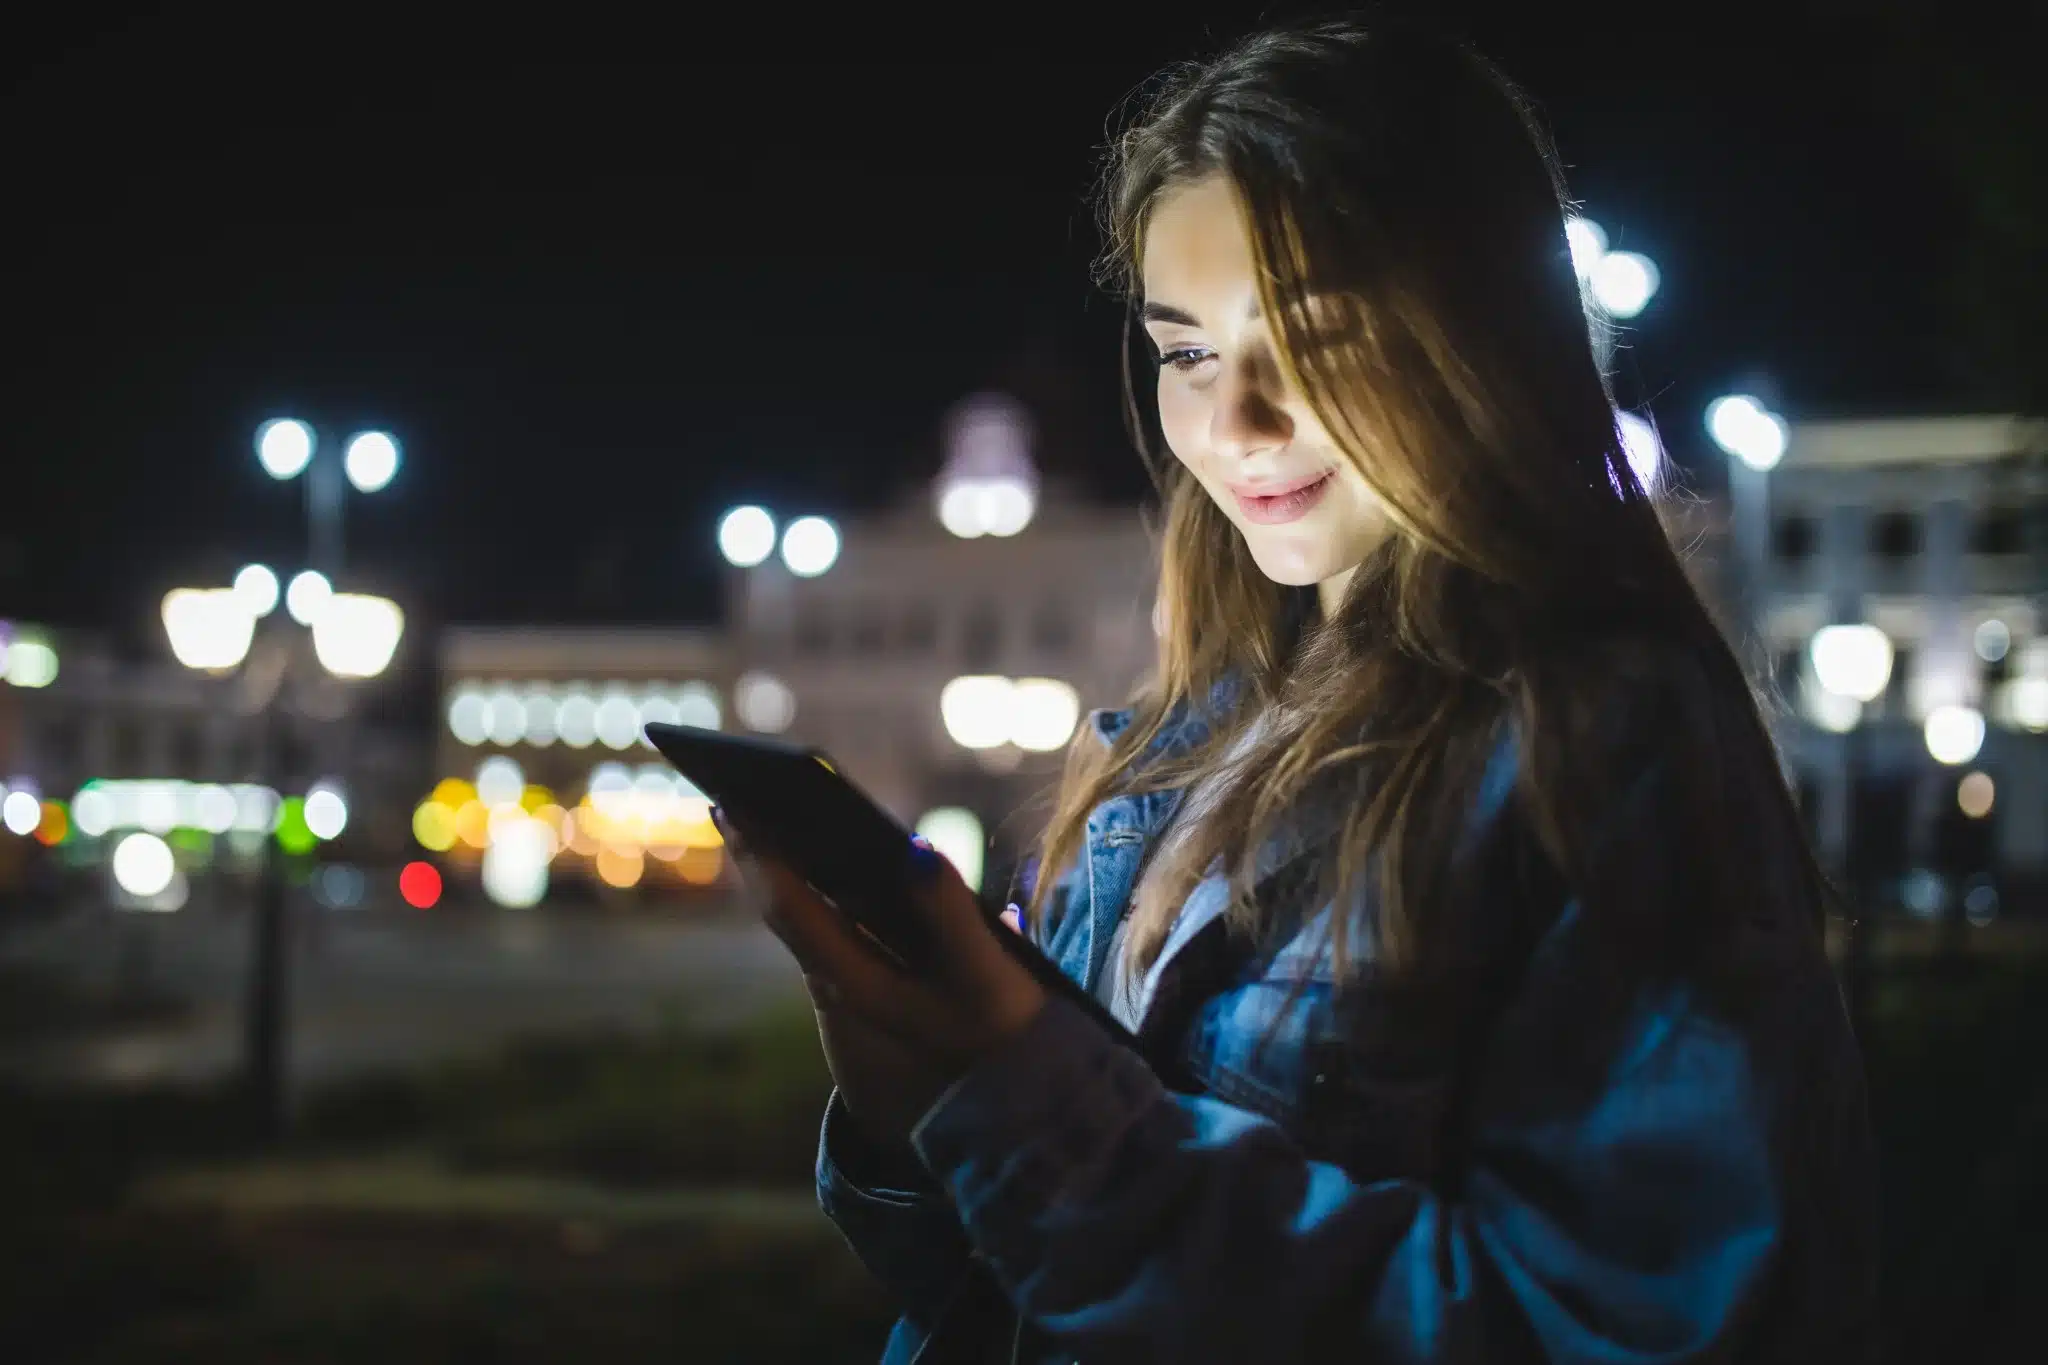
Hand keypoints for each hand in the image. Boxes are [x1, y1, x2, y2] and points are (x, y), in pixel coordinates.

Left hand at [719, 813, 1047, 1146]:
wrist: (1009, 1096)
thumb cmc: (997, 1029)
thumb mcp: (983, 972)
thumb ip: (950, 911)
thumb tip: (915, 849)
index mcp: (852, 982)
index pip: (787, 907)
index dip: (757, 853)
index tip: (730, 802)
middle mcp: (837, 984)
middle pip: (782, 907)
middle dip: (758, 851)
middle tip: (733, 790)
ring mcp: (849, 984)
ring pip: (802, 917)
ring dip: (784, 866)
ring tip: (768, 808)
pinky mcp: (868, 981)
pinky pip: (827, 923)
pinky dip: (818, 885)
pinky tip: (822, 853)